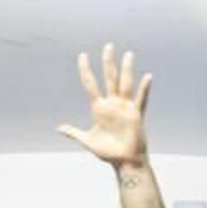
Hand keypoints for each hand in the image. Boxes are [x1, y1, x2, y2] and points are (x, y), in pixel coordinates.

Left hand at [58, 42, 152, 167]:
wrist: (124, 161)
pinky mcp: (135, 115)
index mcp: (99, 108)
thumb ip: (74, 133)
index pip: (90, 85)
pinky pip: (141, 100)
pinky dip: (144, 89)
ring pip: (125, 84)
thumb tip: (59, 128)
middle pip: (109, 79)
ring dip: (126, 70)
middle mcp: (112, 104)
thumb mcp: (88, 141)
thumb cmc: (108, 152)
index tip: (82, 56)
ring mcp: (125, 108)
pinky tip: (147, 77)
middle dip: (108, 63)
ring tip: (128, 54)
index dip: (86, 71)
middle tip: (108, 46)